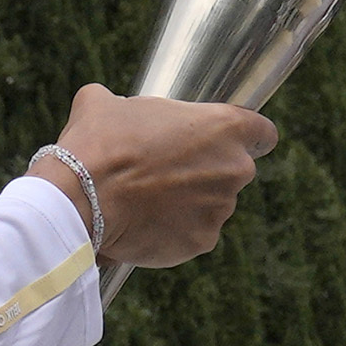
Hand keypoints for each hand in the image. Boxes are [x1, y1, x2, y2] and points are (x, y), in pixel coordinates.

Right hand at [48, 86, 271, 272]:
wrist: (82, 198)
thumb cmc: (98, 143)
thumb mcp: (106, 103)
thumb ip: (129, 105)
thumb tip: (113, 107)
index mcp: (223, 127)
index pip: (263, 132)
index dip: (249, 138)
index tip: (232, 144)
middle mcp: (233, 169)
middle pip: (233, 171)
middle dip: (206, 172)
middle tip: (166, 171)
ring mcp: (220, 209)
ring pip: (211, 204)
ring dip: (188, 202)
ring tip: (146, 198)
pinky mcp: (202, 241)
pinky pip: (193, 233)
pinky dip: (174, 230)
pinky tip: (144, 222)